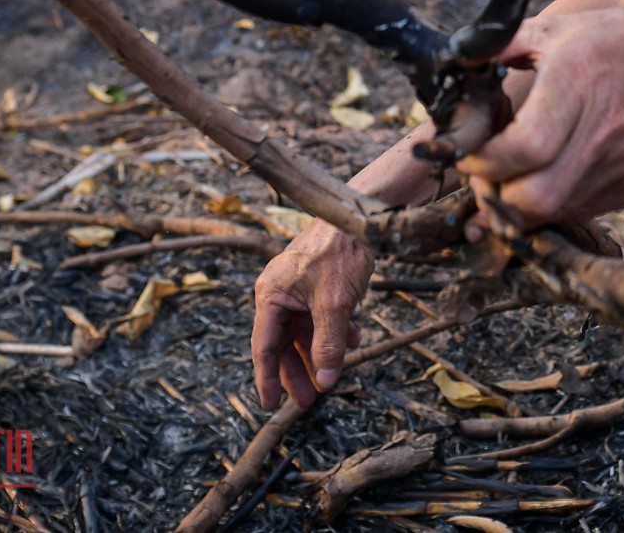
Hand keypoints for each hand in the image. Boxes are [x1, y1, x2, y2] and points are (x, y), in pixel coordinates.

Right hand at [251, 220, 368, 410]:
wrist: (359, 217)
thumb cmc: (340, 252)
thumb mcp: (335, 304)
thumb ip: (328, 344)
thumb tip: (326, 380)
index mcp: (271, 294)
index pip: (264, 347)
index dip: (268, 378)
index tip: (270, 405)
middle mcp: (279, 292)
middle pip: (283, 342)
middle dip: (297, 372)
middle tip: (309, 401)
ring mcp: (297, 288)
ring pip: (302, 332)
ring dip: (317, 355)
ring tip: (329, 380)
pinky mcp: (315, 284)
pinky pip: (319, 317)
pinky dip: (332, 333)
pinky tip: (351, 343)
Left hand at [459, 8, 623, 228]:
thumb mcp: (564, 27)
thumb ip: (506, 41)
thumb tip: (458, 59)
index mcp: (577, 82)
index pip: (524, 148)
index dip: (485, 162)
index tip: (471, 154)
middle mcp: (601, 130)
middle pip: (535, 198)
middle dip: (495, 196)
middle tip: (483, 175)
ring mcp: (621, 163)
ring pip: (553, 213)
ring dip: (518, 207)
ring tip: (508, 179)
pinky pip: (579, 210)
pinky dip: (552, 203)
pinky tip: (544, 177)